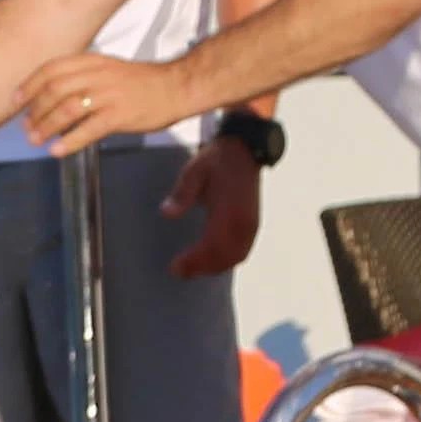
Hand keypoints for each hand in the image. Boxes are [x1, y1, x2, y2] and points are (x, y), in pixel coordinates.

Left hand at [12, 50, 183, 157]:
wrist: (176, 86)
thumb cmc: (141, 83)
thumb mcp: (108, 70)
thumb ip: (82, 79)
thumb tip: (52, 100)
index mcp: (92, 62)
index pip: (51, 69)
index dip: (29, 85)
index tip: (15, 101)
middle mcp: (98, 75)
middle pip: (54, 89)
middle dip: (35, 111)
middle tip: (27, 127)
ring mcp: (109, 94)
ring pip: (67, 108)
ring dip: (46, 126)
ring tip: (36, 140)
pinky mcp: (120, 114)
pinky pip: (88, 129)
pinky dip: (69, 141)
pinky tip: (57, 150)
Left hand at [163, 132, 262, 277]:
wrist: (245, 149)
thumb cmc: (218, 160)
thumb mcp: (195, 171)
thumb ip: (182, 193)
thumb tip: (166, 213)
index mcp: (229, 211)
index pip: (211, 246)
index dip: (193, 261)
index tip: (175, 267)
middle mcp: (243, 222)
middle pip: (223, 257)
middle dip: (201, 268)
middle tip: (180, 272)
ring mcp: (251, 225)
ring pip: (235, 257)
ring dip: (215, 267)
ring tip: (193, 270)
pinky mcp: (254, 224)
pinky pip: (243, 251)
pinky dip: (228, 261)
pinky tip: (213, 262)